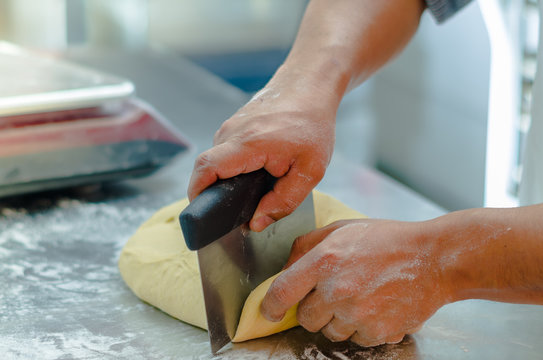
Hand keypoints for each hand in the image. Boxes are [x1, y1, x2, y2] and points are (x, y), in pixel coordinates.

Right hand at [188, 68, 338, 231]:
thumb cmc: (313, 124)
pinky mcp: (234, 125)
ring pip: (216, 161)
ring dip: (225, 180)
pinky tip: (254, 173)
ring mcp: (230, 126)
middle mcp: (232, 132)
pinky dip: (232, 167)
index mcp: (248, 143)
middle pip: (207, 168)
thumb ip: (284, 200)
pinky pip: (225, 152)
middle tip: (232, 211)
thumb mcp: (310, 171)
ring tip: (250, 190)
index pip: (206, 167)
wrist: (309, 86)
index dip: (197, 193)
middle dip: (212, 193)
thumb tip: (257, 223)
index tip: (200, 212)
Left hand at [260, 219, 450, 346]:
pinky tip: (376, 306)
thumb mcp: (341, 229)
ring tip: (360, 297)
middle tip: (333, 294)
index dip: (271, 306)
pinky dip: (363, 328)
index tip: (271, 310)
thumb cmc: (387, 240)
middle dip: (314, 309)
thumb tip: (286, 267)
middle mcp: (337, 290)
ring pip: (331, 332)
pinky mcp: (378, 332)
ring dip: (339, 320)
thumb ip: (306, 246)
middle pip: (305, 318)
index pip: (282, 292)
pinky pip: (357, 339)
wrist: (433, 258)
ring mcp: (358, 314)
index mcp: (324, 261)